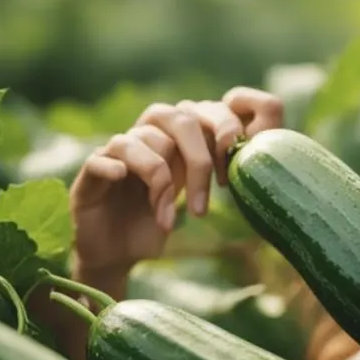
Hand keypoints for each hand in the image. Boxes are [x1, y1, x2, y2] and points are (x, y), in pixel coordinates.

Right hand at [68, 86, 283, 273]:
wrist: (116, 252)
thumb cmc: (162, 220)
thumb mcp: (199, 196)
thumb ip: (224, 173)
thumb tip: (267, 163)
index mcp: (183, 133)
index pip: (213, 107)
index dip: (228, 131)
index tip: (231, 178)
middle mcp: (152, 130)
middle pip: (183, 116)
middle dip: (200, 160)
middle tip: (203, 204)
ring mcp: (120, 146)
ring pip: (148, 138)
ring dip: (163, 183)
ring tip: (167, 218)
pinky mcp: (92, 168)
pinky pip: (107, 156)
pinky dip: (122, 172)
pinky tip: (133, 194)